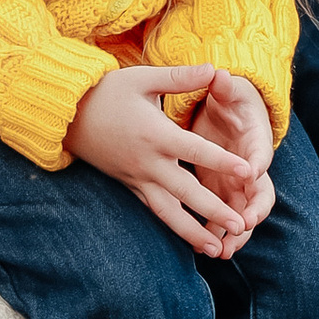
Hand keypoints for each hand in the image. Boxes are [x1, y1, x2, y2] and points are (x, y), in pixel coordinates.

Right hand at [67, 64, 272, 257]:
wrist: (69, 116)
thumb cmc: (108, 92)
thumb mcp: (142, 78)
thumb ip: (180, 77)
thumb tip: (213, 68)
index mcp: (156, 134)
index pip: (195, 151)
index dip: (222, 161)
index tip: (248, 172)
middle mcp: (148, 162)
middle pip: (186, 191)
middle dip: (214, 211)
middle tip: (240, 225)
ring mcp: (138, 179)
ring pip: (168, 212)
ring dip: (193, 232)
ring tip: (217, 250)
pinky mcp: (130, 186)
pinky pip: (154, 211)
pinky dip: (173, 227)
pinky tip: (191, 240)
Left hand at [177, 70, 275, 250]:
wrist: (230, 114)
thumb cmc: (230, 101)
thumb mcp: (228, 92)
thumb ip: (224, 87)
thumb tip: (219, 73)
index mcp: (255, 141)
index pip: (261, 154)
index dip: (257, 163)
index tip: (250, 171)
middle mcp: (252, 168)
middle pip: (259, 194)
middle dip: (253, 211)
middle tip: (244, 225)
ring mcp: (239, 186)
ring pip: (242, 214)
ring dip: (236, 233)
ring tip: (223, 251)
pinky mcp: (223, 194)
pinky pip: (223, 219)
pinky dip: (216, 234)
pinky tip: (203, 249)